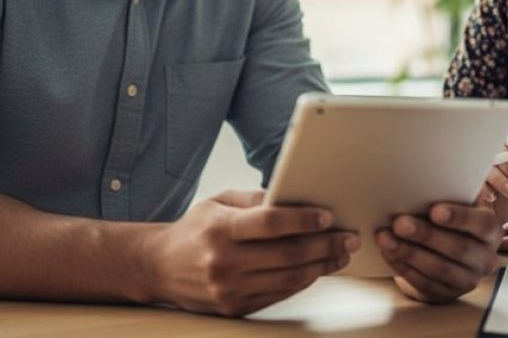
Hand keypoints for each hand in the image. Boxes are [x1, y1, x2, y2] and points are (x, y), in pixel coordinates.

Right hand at [142, 190, 358, 315]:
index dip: (303, 220)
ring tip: (340, 255)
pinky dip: (304, 282)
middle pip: (288, 255)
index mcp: (220, 230)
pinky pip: (279, 294)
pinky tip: (318, 270)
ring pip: (289, 279)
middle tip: (349, 238)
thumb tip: (291, 198)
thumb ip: (254, 199)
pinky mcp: (235, 308)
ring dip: (322, 267)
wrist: (158, 267)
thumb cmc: (194, 229)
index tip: (328, 216)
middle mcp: (225, 262)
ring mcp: (230, 289)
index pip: (269, 223)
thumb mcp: (217, 202)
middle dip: (325, 245)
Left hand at [376, 203, 501, 303]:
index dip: (459, 218)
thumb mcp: (457, 204)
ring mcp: (467, 280)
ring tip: (385, 238)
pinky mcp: (447, 294)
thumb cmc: (449, 220)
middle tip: (399, 223)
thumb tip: (436, 174)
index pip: (482, 224)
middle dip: (425, 235)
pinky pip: (425, 283)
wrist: (445, 253)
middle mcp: (485, 258)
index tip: (434, 211)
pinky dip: (404, 268)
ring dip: (408, 252)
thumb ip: (453, 192)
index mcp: (491, 231)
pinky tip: (389, 254)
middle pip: (457, 248)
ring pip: (439, 268)